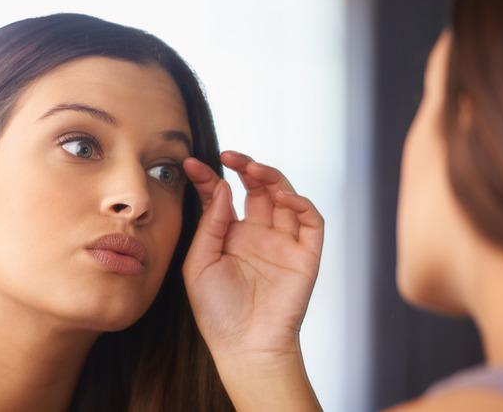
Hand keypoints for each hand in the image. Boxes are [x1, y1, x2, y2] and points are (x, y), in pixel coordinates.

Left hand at [182, 151, 323, 409]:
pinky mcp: (305, 255)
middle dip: (245, 167)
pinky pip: (311, 221)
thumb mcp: (199, 262)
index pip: (222, 196)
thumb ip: (211, 223)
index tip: (191, 164)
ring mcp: (283, 243)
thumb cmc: (216, 310)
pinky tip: (281, 196)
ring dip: (271, 177)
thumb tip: (223, 187)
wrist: (244, 346)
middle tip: (230, 156)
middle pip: (258, 189)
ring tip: (252, 169)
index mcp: (230, 236)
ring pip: (285, 196)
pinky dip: (301, 203)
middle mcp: (258, 234)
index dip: (209, 177)